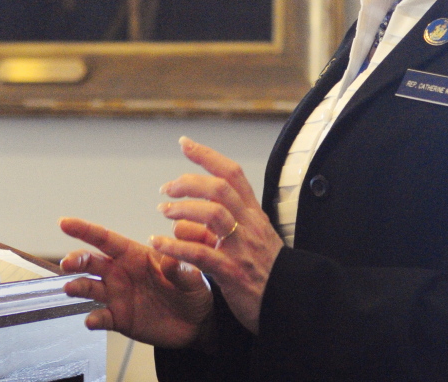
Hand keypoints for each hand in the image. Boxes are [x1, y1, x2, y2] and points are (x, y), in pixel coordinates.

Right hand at [59, 217, 213, 347]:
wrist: (197, 323)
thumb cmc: (192, 290)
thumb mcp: (191, 276)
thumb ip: (180, 268)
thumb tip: (171, 258)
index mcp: (135, 255)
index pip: (107, 239)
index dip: (85, 229)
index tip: (65, 222)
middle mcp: (122, 273)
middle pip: (93, 262)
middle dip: (77, 259)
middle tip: (67, 262)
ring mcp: (118, 296)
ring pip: (90, 288)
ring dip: (78, 287)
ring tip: (70, 288)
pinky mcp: (120, 319)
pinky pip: (102, 318)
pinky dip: (94, 319)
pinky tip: (91, 320)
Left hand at [150, 137, 283, 334]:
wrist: (290, 302)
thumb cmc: (263, 271)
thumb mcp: (246, 239)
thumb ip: (216, 227)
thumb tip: (182, 221)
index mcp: (252, 213)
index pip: (232, 173)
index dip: (207, 155)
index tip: (185, 143)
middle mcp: (248, 224)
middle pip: (219, 188)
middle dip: (189, 182)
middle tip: (166, 189)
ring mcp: (241, 247)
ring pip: (212, 214)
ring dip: (182, 209)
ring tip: (163, 211)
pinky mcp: (232, 272)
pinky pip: (201, 254)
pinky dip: (175, 247)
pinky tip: (158, 244)